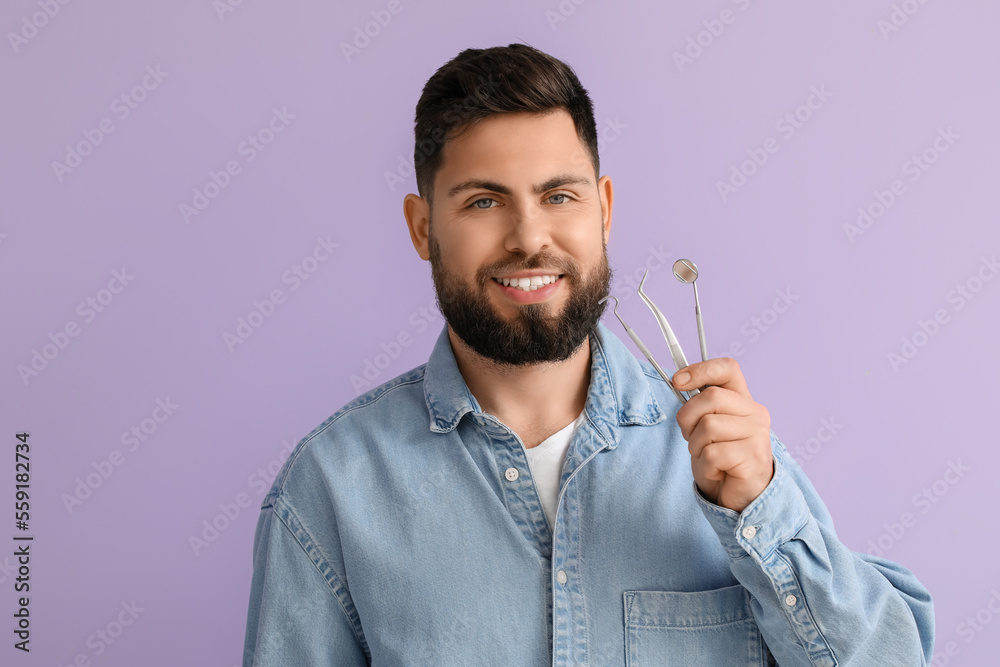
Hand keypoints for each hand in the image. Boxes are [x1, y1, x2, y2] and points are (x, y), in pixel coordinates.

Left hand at [672, 358, 773, 512]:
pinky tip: (717, 471)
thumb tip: (678, 379)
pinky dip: (705, 466)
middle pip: (710, 397)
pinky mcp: (754, 457)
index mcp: (743, 400)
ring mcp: (758, 434)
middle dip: (689, 419)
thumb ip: (699, 404)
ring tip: (709, 458)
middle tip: (693, 438)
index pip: (727, 368)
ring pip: (709, 426)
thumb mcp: (705, 426)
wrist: (739, 497)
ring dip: (697, 447)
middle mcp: (755, 412)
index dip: (700, 370)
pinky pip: (712, 453)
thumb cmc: (720, 459)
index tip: (677, 381)